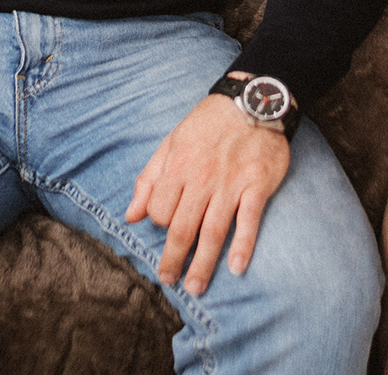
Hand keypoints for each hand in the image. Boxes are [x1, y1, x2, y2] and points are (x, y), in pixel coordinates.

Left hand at [125, 92, 290, 295]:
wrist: (253, 100)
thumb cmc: (209, 123)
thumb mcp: (172, 142)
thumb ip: (150, 179)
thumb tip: (130, 216)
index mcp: (177, 166)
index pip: (159, 210)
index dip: (159, 223)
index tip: (166, 229)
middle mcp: (201, 178)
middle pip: (182, 227)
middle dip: (173, 259)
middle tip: (169, 282)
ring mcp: (230, 183)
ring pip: (212, 231)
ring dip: (203, 263)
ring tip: (196, 287)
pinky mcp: (257, 185)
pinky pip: (248, 220)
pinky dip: (242, 245)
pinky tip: (236, 267)